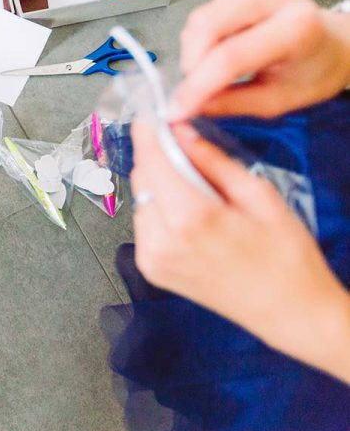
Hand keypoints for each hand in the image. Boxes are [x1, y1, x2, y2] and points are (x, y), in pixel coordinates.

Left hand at [130, 121, 349, 380]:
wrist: (289, 312)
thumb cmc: (285, 257)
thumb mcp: (259, 195)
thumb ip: (212, 161)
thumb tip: (182, 133)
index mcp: (191, 219)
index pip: (152, 161)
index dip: (147, 135)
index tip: (148, 118)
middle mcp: (162, 241)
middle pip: (142, 179)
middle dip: (158, 160)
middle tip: (186, 153)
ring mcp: (152, 259)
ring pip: (141, 200)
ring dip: (160, 187)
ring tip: (200, 197)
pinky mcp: (151, 269)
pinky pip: (144, 224)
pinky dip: (160, 212)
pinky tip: (191, 218)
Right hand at [172, 0, 349, 119]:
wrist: (331, 44)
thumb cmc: (311, 73)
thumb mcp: (277, 101)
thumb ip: (232, 104)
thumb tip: (189, 107)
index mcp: (298, 27)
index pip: (231, 56)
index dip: (197, 85)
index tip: (177, 109)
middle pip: (209, 27)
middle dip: (190, 63)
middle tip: (190, 90)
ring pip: (202, 18)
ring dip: (194, 50)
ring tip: (210, 71)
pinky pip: (206, 11)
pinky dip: (201, 37)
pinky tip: (219, 49)